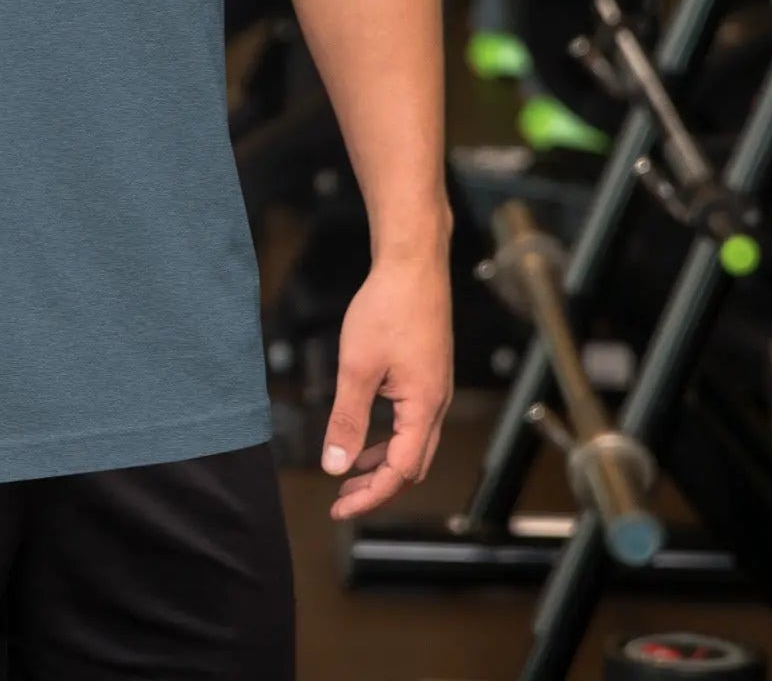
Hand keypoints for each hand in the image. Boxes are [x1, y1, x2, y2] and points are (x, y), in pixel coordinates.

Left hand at [322, 250, 452, 520]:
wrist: (413, 264)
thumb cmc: (388, 308)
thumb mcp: (358, 367)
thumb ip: (347, 419)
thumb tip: (335, 466)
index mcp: (423, 408)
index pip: (400, 472)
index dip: (369, 495)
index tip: (339, 508)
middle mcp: (436, 404)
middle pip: (411, 466)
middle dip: (377, 487)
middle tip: (342, 499)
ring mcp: (435, 389)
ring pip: (412, 445)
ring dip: (382, 464)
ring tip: (350, 473)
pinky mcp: (427, 375)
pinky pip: (411, 422)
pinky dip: (388, 438)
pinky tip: (366, 433)